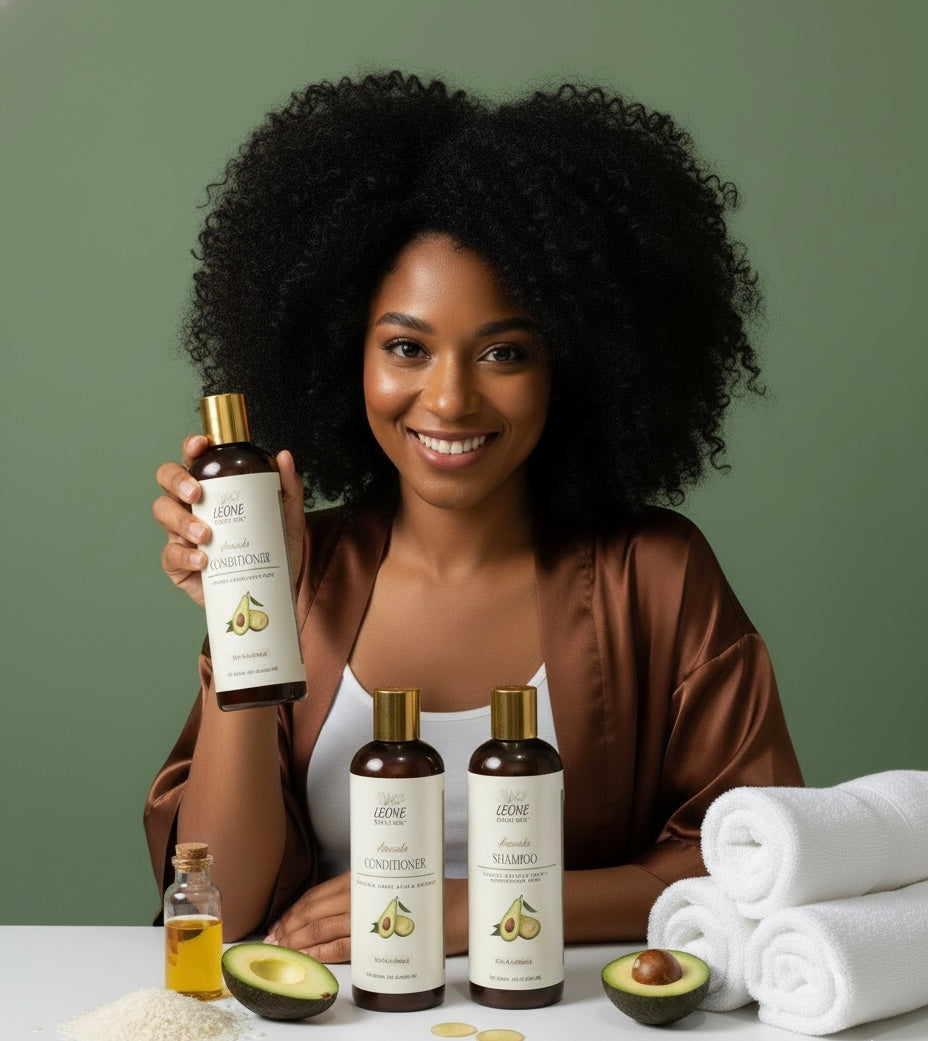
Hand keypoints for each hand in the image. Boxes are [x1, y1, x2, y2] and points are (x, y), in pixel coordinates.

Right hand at [153, 437, 304, 607]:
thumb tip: (284, 457)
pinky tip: (203, 559)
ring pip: (163, 512)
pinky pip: (170, 554)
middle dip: (177, 481)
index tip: (201, 445)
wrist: (275, 588)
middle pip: (167, 480)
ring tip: (206, 534)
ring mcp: (182, 533)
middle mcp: (192, 506)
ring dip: (181, 520)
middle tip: (197, 494)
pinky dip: (185, 555)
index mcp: (213, 487)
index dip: (191, 447)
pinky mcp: (179, 564)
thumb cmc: (274, 546)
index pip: (193, 459)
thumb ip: (288, 486)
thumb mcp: (287, 514)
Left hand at [265, 874, 468, 963]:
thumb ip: (360, 889)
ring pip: (322, 928)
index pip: (316, 894)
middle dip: (288, 928)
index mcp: (361, 876)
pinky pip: (342, 946)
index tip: (278, 924)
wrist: (458, 908)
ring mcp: (369, 913)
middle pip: (314, 911)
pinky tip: (307, 959)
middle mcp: (361, 891)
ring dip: (297, 941)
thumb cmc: (423, 895)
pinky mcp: (379, 936)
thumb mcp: (386, 883)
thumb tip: (330, 908)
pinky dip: (319, 953)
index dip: (293, 910)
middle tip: (272, 941)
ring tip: (282, 951)